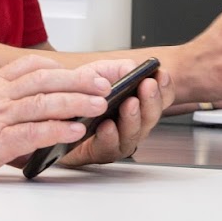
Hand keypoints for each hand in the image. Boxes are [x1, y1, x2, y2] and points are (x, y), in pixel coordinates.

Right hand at [0, 55, 116, 180]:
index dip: (63, 66)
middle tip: (108, 80)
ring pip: (44, 102)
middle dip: (80, 78)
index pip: (32, 67)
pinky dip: (57, 129)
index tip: (86, 68)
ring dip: (77, 100)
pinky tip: (75, 130)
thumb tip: (28, 117)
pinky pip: (32, 132)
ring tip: (101, 103)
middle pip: (46, 79)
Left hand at [58, 59, 172, 166]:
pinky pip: (110, 148)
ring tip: (130, 103)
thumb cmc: (82, 92)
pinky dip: (110, 136)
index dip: (165, 87)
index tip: (161, 74)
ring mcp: (120, 139)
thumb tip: (133, 69)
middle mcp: (134, 123)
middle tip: (148, 86)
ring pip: (134, 134)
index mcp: (138, 102)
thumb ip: (120, 68)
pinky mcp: (101, 152)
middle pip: (151, 116)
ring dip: (133, 118)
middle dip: (151, 100)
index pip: (160, 97)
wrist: (56, 110)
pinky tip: (107, 125)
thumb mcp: (100, 72)